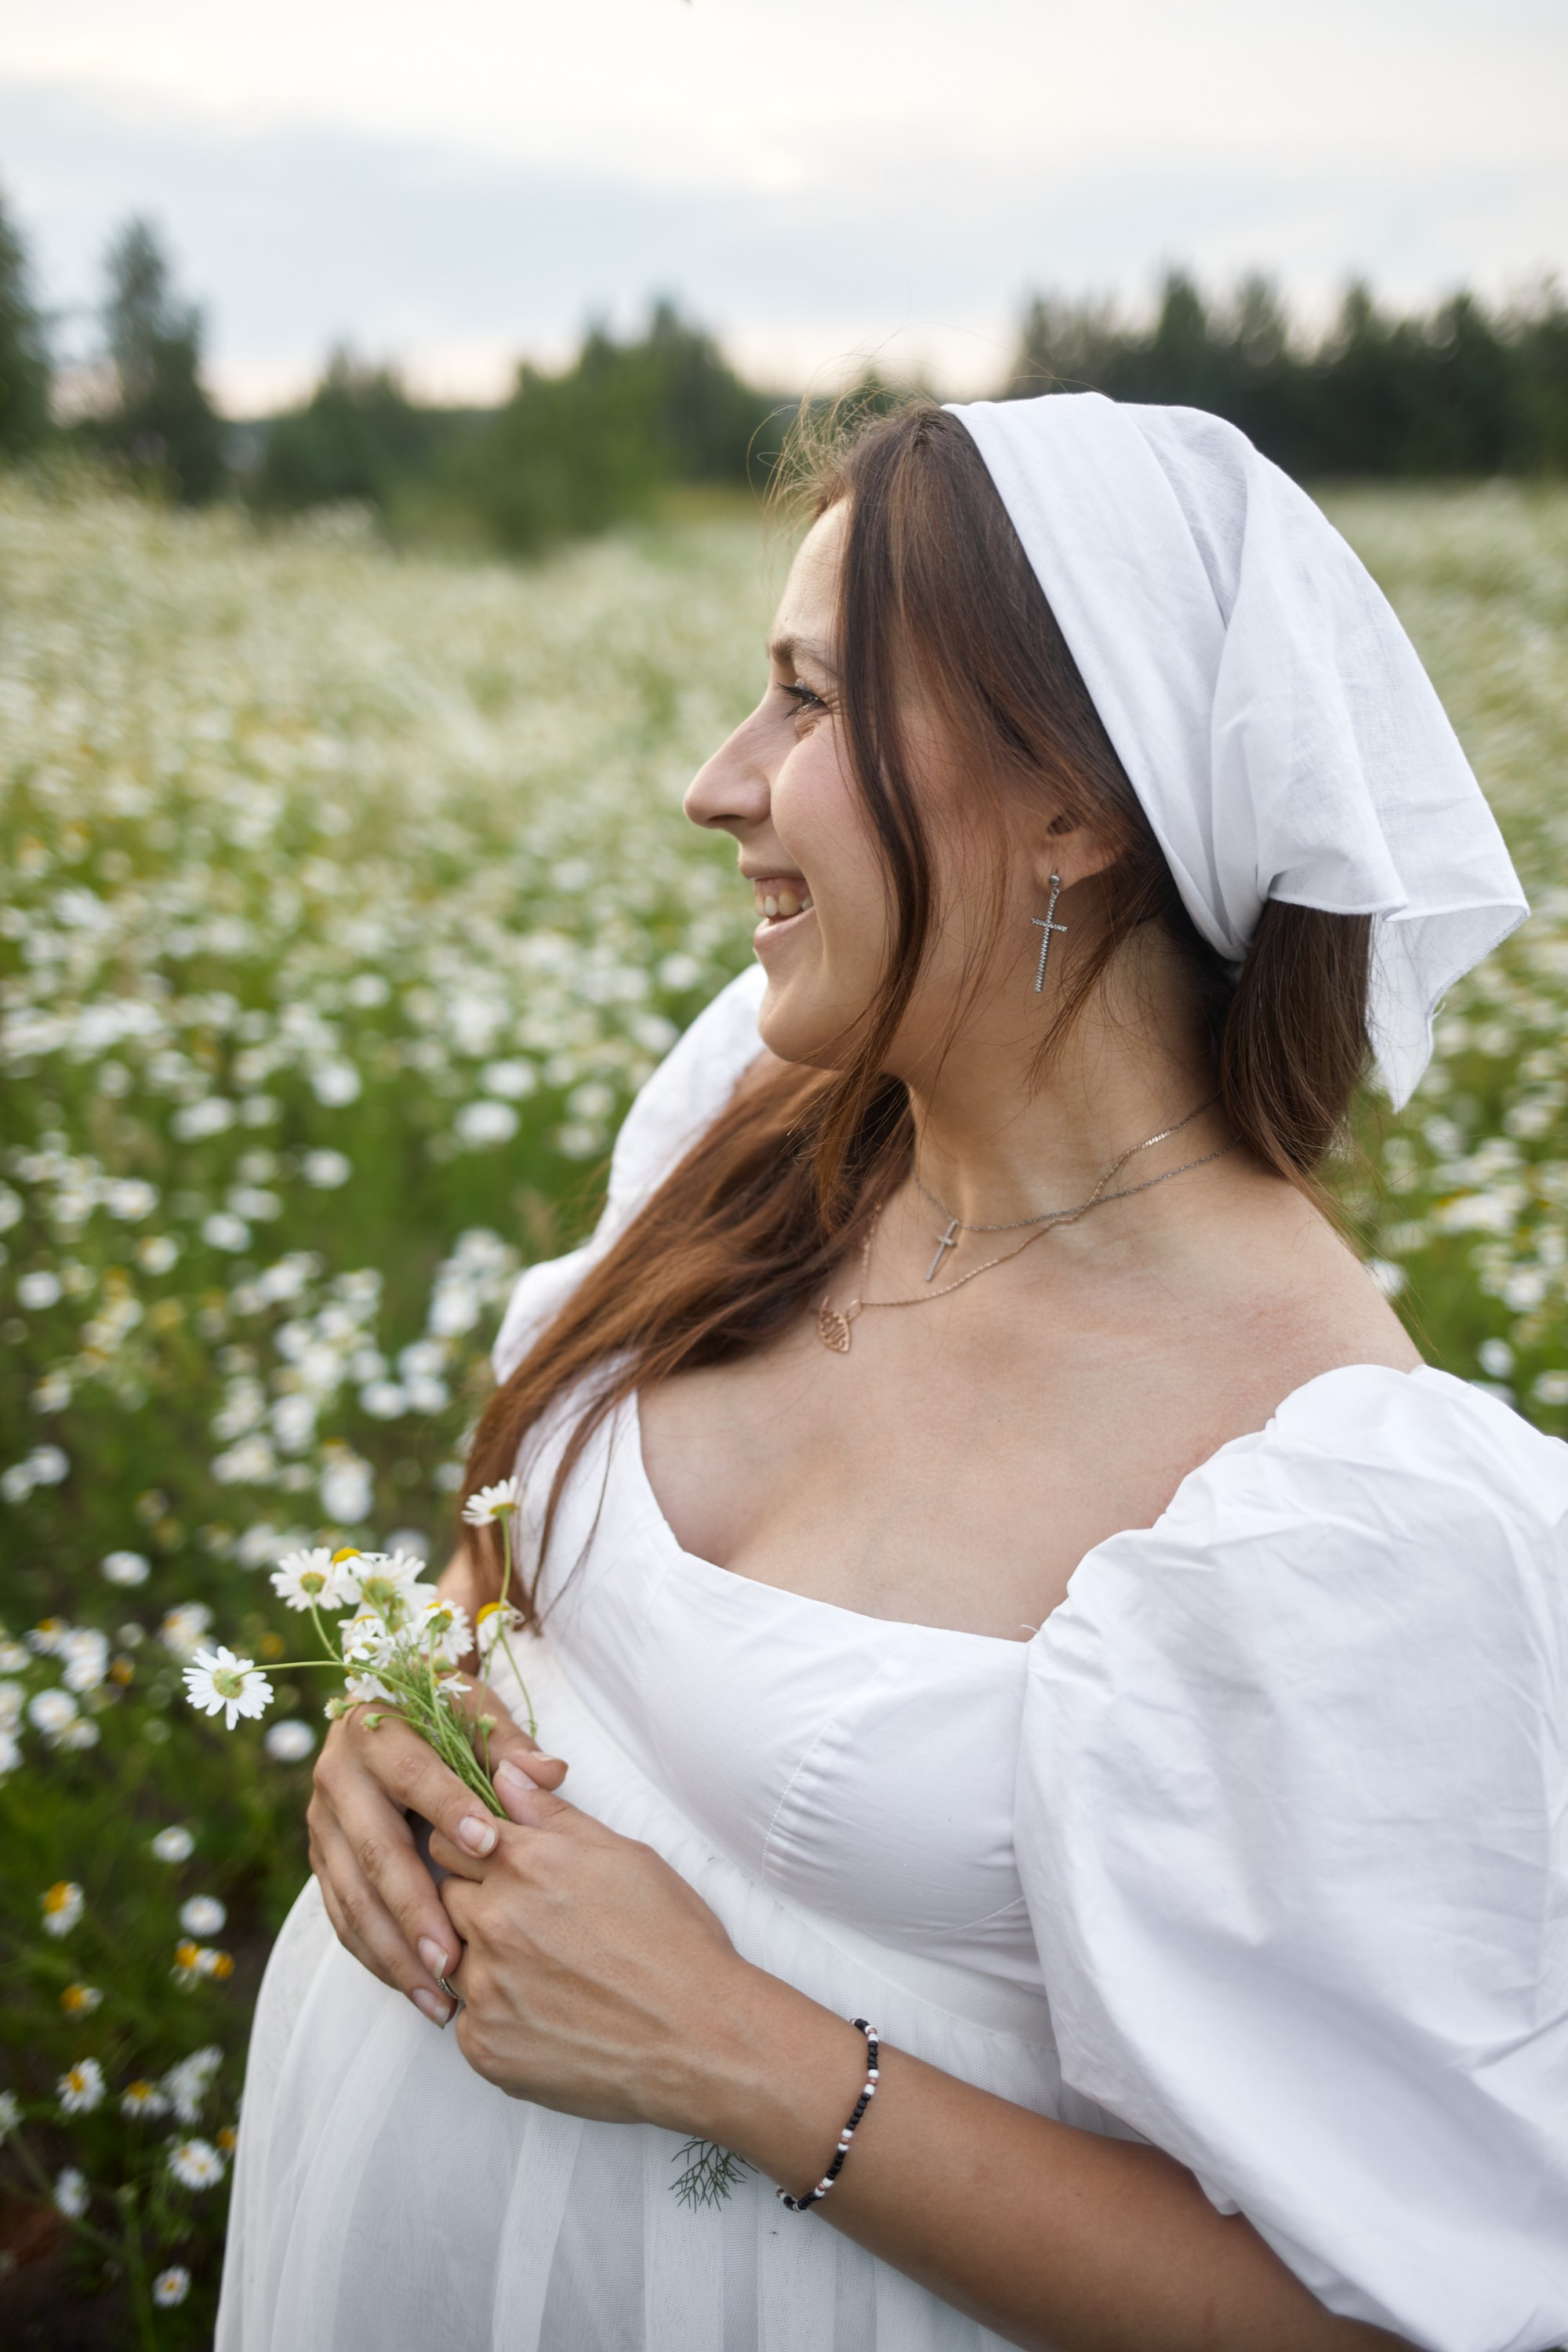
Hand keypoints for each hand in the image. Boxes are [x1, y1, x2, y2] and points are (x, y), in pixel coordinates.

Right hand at [308, 1679, 565, 2026]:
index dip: (448, 1808)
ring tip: (438, 1997)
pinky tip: (415, 1987)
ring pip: (352, 1896)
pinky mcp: (323, 1860)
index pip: (410, 1772)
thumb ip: (509, 1744)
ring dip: (393, 1951)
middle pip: (374, 1849)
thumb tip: (548, 1774)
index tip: (487, 1847)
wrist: (388, 1712)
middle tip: (452, 1958)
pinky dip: (376, 1956)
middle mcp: (337, 1777)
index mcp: (374, 1730)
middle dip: (414, 1909)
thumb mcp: (473, 1711)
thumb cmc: (443, 1714)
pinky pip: (342, 1917)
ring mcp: (324, 1823)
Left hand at [431, 1760, 747, 2127]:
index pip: (451, 1837)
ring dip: (482, 1959)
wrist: (699, 2037)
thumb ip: (554, 1817)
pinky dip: (496, 2016)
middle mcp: (493, 1921)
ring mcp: (484, 1987)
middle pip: (444, 1895)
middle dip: (476, 1902)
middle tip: (529, 1925)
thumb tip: (504, 1776)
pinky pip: (467, 2019)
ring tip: (542, 1974)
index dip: (473, 1850)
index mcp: (526, 1865)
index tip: (496, 1866)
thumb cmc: (673, 1941)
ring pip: (451, 1958)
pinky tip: (545, 2017)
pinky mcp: (483, 2046)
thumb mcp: (624, 1857)